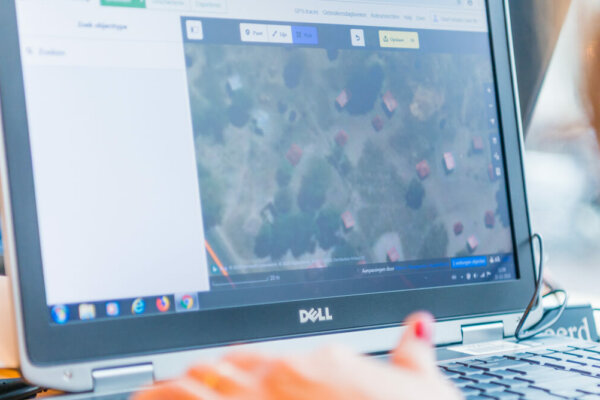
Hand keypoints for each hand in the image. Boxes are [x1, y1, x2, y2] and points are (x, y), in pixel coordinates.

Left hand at [133, 312, 462, 399]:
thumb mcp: (423, 387)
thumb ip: (413, 351)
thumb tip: (419, 324)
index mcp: (320, 363)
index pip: (264, 355)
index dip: (235, 366)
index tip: (218, 372)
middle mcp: (282, 379)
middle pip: (224, 370)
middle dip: (197, 377)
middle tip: (169, 384)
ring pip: (196, 388)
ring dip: (168, 389)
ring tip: (142, 393)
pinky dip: (160, 399)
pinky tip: (143, 399)